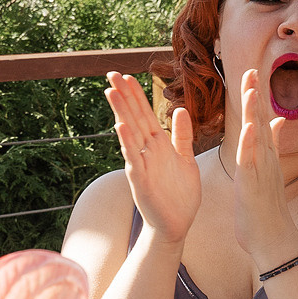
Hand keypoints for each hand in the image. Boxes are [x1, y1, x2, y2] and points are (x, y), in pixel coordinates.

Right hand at [106, 71, 199, 241]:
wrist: (176, 224)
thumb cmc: (180, 194)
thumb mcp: (185, 159)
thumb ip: (182, 136)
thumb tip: (180, 110)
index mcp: (158, 145)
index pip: (145, 114)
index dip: (137, 95)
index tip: (127, 75)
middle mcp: (146, 152)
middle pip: (133, 118)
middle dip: (124, 96)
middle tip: (111, 74)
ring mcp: (141, 165)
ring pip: (129, 134)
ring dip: (120, 113)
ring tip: (111, 92)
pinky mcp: (140, 181)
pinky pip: (133, 159)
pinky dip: (127, 143)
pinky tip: (121, 127)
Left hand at [228, 68, 297, 266]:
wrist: (273, 238)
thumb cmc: (266, 208)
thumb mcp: (267, 173)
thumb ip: (271, 146)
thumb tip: (277, 122)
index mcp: (265, 156)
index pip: (261, 119)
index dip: (256, 96)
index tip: (252, 73)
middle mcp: (266, 158)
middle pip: (260, 119)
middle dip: (255, 93)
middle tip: (251, 68)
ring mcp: (261, 169)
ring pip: (257, 134)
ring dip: (255, 110)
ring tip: (252, 86)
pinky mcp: (254, 183)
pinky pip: (252, 159)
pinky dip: (251, 142)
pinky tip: (250, 126)